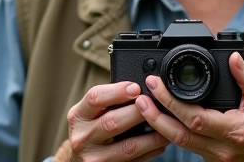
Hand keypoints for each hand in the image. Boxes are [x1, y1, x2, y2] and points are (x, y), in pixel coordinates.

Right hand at [54, 81, 169, 161]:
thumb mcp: (89, 113)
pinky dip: (149, 152)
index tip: (137, 88)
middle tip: (156, 106)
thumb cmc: (89, 129)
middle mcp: (83, 137)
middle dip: (138, 112)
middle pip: (113, 122)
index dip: (117, 91)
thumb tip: (140, 89)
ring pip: (128, 146)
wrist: (77, 160)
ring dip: (151, 137)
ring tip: (166, 128)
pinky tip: (159, 144)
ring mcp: (95, 158)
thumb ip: (107, 101)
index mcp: (78, 116)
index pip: (95, 98)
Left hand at [134, 52, 243, 161]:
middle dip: (155, 115)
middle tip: (140, 95)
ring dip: (156, 124)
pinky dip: (167, 132)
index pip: (195, 118)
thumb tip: (233, 57)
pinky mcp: (206, 158)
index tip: (157, 83)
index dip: (172, 102)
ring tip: (141, 105)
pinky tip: (157, 118)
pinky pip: (183, 146)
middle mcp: (219, 147)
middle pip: (178, 134)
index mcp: (233, 130)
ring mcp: (211, 156)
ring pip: (177, 142)